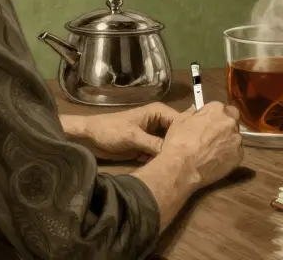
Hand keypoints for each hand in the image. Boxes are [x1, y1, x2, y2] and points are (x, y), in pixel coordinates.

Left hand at [62, 103, 179, 161]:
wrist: (89, 138)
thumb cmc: (110, 130)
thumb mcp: (133, 137)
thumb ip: (153, 144)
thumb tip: (174, 154)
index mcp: (157, 112)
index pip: (180, 122)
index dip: (187, 135)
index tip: (193, 150)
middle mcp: (158, 123)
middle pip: (176, 135)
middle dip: (179, 147)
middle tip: (189, 162)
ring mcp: (152, 136)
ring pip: (167, 146)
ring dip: (169, 156)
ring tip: (179, 169)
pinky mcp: (145, 148)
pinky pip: (158, 154)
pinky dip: (159, 161)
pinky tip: (164, 171)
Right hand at [155, 101, 243, 187]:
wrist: (182, 167)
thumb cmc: (179, 141)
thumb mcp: (180, 120)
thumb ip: (192, 112)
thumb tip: (195, 110)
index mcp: (217, 110)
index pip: (221, 107)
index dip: (214, 115)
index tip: (208, 123)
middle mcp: (230, 122)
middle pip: (231, 120)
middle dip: (224, 125)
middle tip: (213, 135)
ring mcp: (236, 139)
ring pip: (234, 137)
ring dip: (227, 140)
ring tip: (213, 151)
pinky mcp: (239, 156)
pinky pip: (235, 152)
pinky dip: (228, 154)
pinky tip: (216, 160)